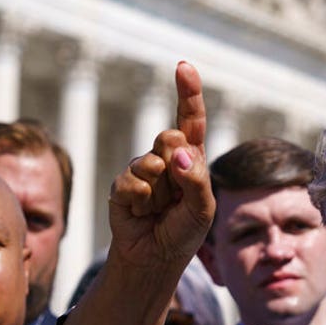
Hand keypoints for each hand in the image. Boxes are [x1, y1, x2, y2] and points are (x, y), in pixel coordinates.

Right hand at [108, 61, 215, 269]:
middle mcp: (166, 157)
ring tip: (159, 209)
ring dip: (160, 192)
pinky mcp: (121, 186)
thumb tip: (178, 155)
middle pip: (169, 137)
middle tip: (176, 193)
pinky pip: (132, 184)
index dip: (188, 92)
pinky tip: (142, 214)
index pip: (191, 119)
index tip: (183, 67)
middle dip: (176, 164)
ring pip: (151, 163)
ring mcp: (141, 169)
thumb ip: (197, 180)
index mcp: (191, 156)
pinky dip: (141, 203)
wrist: (156, 257)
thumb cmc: (184, 230)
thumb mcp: (203, 208)